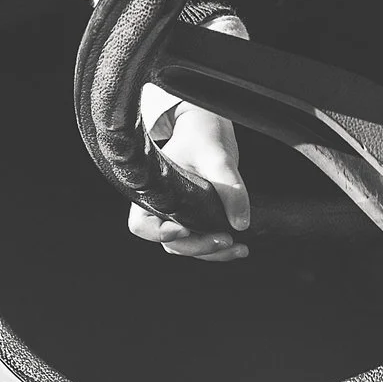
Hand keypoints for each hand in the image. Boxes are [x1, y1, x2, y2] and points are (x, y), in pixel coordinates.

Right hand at [129, 85, 251, 260]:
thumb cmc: (202, 136)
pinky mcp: (196, 217)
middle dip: (198, 247)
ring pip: (188, 246)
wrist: (209, 129)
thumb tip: (241, 224)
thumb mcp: (216, 156)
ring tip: (239, 248)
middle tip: (225, 240)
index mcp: (153, 191)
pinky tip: (240, 246)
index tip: (184, 229)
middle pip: (170, 243)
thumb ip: (229, 186)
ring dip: (211, 252)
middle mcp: (162, 207)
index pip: (142, 225)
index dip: (159, 233)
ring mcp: (179, 214)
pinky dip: (219, 248)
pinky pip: (202, 239)